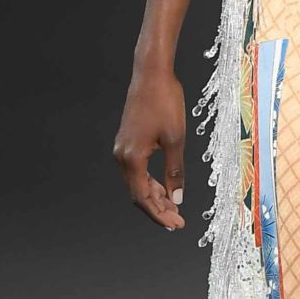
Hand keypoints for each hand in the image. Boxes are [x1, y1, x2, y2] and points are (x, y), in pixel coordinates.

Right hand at [113, 63, 186, 230]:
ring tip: (173, 208)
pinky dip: (150, 181)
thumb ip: (175, 172)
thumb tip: (177, 198)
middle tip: (178, 221)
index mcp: (131, 158)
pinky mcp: (127, 141)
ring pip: (137, 182)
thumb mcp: (176, 140)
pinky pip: (137, 170)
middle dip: (158, 208)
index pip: (143, 197)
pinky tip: (164, 187)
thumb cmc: (165, 102)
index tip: (175, 224)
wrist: (151, 74)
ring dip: (155, 196)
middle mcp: (122, 156)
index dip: (159, 214)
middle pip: (138, 193)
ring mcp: (122, 148)